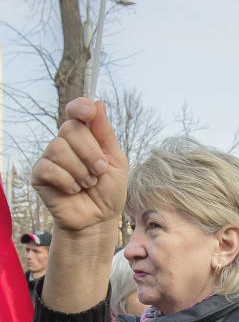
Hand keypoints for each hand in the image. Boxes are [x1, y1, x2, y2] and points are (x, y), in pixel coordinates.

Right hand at [31, 98, 127, 233]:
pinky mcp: (40, 174)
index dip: (80, 108)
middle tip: (99, 171)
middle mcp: (66, 143)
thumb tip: (97, 103)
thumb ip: (105, 134)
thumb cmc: (109, 191)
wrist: (99, 218)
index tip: (88, 113)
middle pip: (70, 129)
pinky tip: (74, 190)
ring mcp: (51, 157)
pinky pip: (50, 168)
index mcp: (86, 137)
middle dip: (91, 153)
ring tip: (88, 183)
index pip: (76, 112)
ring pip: (59, 148)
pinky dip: (67, 181)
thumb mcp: (116, 161)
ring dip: (81, 170)